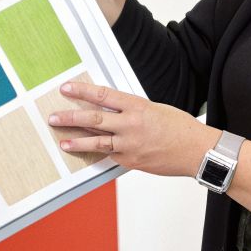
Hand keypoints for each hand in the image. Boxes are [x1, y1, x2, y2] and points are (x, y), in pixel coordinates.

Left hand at [46, 81, 219, 178]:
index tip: (66, 88)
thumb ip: (132, 109)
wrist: (197, 151)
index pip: (103, 95)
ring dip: (76, 141)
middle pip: (93, 119)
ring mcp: (130, 145)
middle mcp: (131, 125)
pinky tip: (87, 152)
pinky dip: (99, 152)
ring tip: (61, 140)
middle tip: (53, 117)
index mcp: (137, 106)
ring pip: (96, 142)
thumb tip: (111, 109)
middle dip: (70, 118)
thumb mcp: (155, 108)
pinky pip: (110, 155)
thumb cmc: (180, 127)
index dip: (82, 91)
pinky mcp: (131, 162)